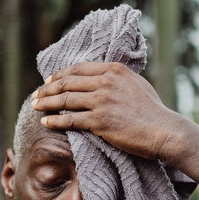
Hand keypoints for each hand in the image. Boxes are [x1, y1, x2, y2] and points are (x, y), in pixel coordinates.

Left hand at [31, 62, 180, 160]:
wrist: (164, 130)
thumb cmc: (153, 111)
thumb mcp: (137, 84)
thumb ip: (118, 79)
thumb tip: (105, 77)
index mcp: (114, 70)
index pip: (78, 69)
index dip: (60, 75)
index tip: (48, 81)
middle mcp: (106, 82)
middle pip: (67, 82)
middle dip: (47, 89)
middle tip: (35, 95)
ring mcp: (102, 100)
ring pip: (65, 99)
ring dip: (46, 103)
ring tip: (34, 106)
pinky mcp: (100, 120)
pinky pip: (70, 119)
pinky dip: (55, 120)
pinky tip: (45, 122)